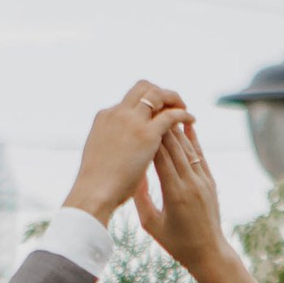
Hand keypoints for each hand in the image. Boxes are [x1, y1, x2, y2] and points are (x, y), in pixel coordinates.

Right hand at [63, 80, 189, 223]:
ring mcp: (133, 121)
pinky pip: (171, 115)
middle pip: (143, 87)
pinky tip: (191, 119)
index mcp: (104, 118)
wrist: (92, 195)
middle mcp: (118, 113)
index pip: (130, 100)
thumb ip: (112, 147)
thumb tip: (123, 153)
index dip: (146, 102)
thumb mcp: (101, 156)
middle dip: (161, 92)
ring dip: (173, 99)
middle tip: (173, 103)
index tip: (157, 110)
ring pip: (158, 95)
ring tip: (184, 109)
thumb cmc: (93, 185)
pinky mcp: (147, 134)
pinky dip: (182, 114)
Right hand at [134, 119, 231, 275]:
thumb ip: (141, 198)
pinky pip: (199, 155)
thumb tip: (132, 174)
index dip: (148, 138)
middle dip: (160, 127)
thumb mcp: (151, 223)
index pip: (159, 158)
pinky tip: (186, 125)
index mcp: (174, 194)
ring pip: (187, 148)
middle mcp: (191, 183)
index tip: (137, 123)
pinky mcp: (210, 182)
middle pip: (174, 147)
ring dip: (175, 129)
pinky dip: (192, 139)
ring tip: (163, 111)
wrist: (208, 252)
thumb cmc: (175, 243)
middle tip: (147, 109)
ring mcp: (203, 181)